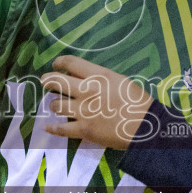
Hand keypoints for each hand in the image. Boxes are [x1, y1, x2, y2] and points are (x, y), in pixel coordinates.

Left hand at [40, 55, 154, 150]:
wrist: (146, 127)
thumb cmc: (138, 103)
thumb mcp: (120, 81)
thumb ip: (100, 79)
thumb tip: (82, 77)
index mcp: (99, 76)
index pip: (71, 62)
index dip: (59, 62)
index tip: (55, 65)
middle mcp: (87, 91)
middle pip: (57, 81)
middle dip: (47, 80)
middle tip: (45, 81)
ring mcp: (83, 111)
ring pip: (56, 105)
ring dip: (53, 104)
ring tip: (55, 105)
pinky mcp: (83, 130)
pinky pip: (61, 129)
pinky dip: (52, 128)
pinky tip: (47, 127)